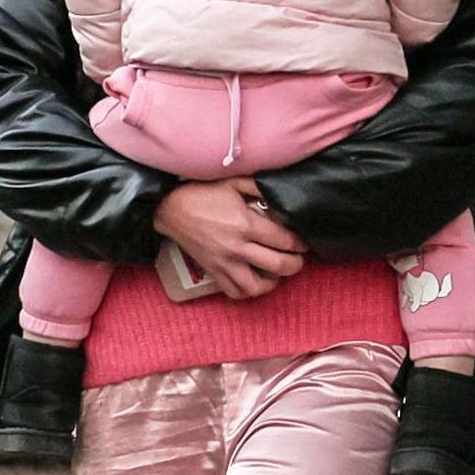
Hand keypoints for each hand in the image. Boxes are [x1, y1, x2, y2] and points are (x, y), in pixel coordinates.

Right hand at [154, 178, 305, 299]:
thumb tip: (282, 192)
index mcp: (245, 224)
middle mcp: (236, 247)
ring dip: (274, 282)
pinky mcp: (213, 272)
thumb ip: (260, 187)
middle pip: (278, 265)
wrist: (170, 208)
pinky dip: (249, 291)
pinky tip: (256, 281)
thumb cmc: (203, 194)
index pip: (284, 240)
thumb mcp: (234, 183)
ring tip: (278, 272)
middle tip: (299, 259)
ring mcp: (224, 263)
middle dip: (296, 264)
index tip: (304, 242)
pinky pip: (234, 292)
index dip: (300, 243)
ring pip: (257, 286)